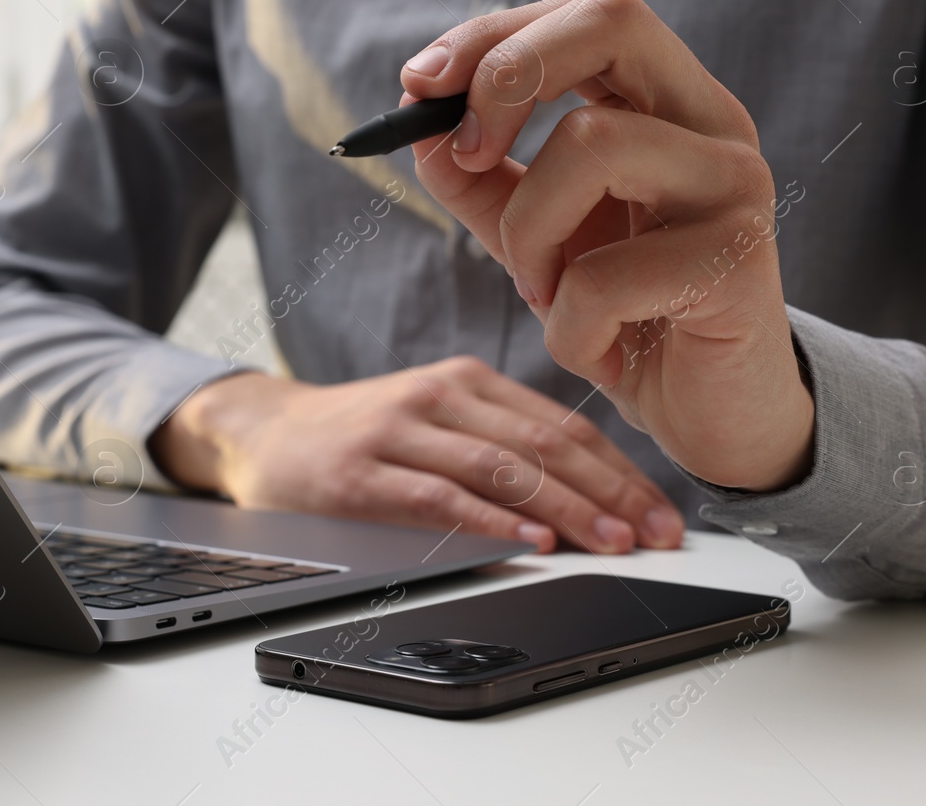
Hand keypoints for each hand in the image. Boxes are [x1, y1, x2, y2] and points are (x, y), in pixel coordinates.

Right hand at [149, 359, 684, 553]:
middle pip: (544, 446)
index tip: (665, 516)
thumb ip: (499, 443)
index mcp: (467, 382)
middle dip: (612, 495)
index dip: (622, 473)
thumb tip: (590, 496)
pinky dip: (490, 519)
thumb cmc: (358, 435)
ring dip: (568, 509)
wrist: (261, 432)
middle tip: (658, 537)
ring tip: (613, 543)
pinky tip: (531, 539)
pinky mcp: (360, 474)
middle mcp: (439, 396)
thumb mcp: (435, 420)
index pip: (564, 427)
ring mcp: (398, 431)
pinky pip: (438, 497)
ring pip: (502, 468)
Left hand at [400, 0, 813, 492]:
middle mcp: (712, 121)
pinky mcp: (737, 259)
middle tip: (466, 154)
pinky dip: (568, 326)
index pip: (583, 13)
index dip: (492, 35)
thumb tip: (416, 111)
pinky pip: (604, 275)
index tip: (420, 85)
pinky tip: (596, 349)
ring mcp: (735, 182)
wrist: (710, 414)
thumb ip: (478, 173)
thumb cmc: (625, 314)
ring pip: (593, 142)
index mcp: (667, 100)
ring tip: (544, 293)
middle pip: (611, 17)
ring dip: (528, 233)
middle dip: (507, 74)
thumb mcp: (535, 233)